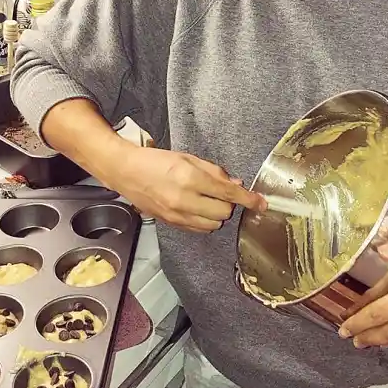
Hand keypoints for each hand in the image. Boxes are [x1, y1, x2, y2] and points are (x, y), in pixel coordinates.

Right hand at [111, 146, 264, 231]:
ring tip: (206, 200)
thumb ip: (214, 171)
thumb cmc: (156, 161)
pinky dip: (205, 221)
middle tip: (220, 192)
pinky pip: (199, 229)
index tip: (261, 203)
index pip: (229, 193)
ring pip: (213, 225)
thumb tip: (236, 183)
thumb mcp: (188, 158)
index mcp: (190, 178)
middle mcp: (184, 200)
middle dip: (228, 203)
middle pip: (224, 213)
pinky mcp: (172, 223)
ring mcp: (177, 215)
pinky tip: (197, 208)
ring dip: (217, 214)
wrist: (126, 172)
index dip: (249, 199)